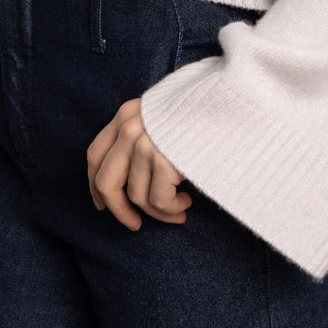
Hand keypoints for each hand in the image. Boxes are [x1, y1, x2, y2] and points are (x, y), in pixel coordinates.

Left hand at [86, 97, 192, 227]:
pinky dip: (172, 210)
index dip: (95, 186)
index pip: (95, 155)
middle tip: (135, 224)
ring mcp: (145, 143)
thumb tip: (126, 185)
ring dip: (159, 212)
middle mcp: (130, 127)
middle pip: (107, 182)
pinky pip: (159, 201)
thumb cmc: (202, 114)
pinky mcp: (164, 159)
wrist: (232, 103)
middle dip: (120, 210)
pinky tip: (187, 202)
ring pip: (137, 197)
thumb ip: (142, 136)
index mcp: (126, 114)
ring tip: (180, 207)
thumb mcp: (162, 116)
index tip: (103, 205)